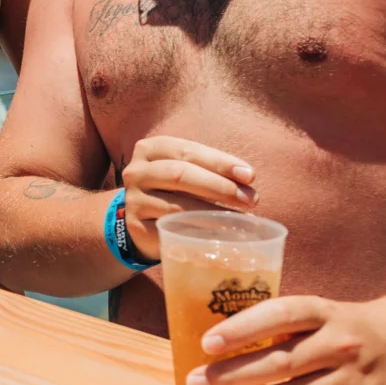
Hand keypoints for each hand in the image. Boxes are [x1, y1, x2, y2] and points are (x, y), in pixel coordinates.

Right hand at [121, 135, 256, 259]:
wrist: (141, 219)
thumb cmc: (174, 190)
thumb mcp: (187, 171)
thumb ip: (212, 170)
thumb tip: (248, 179)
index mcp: (150, 149)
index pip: (188, 151)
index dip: (221, 162)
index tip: (250, 176)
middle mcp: (136, 172)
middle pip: (180, 174)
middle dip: (220, 187)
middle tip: (251, 199)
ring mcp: (134, 200)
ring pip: (177, 205)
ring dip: (214, 213)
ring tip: (241, 220)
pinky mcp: (136, 227)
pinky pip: (171, 230)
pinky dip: (199, 232)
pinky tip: (219, 235)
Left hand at [186, 295, 385, 384]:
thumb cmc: (345, 328)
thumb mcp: (319, 312)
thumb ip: (280, 326)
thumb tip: (216, 344)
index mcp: (325, 312)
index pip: (280, 314)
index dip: (243, 328)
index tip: (207, 342)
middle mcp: (342, 344)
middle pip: (280, 363)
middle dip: (231, 376)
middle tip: (194, 383)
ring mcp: (357, 380)